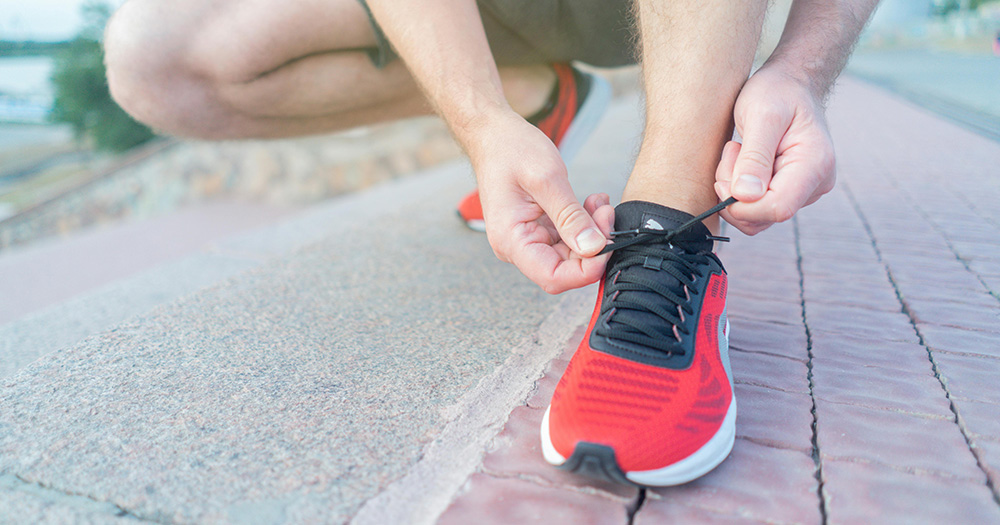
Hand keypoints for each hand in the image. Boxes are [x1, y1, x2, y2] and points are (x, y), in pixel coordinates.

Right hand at [463, 110, 613, 293]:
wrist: (494, 134)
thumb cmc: (511, 150)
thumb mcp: (547, 179)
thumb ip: (571, 217)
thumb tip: (595, 248)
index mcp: (511, 241)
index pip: (553, 277)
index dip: (586, 269)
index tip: (608, 243)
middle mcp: (517, 247)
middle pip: (565, 268)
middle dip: (593, 245)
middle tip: (606, 213)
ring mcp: (527, 239)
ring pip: (570, 255)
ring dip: (591, 232)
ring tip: (599, 203)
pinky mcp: (538, 229)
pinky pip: (567, 239)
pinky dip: (584, 224)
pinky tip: (591, 203)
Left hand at [714, 64, 835, 234]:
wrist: (790, 84)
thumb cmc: (777, 92)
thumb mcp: (761, 115)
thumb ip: (754, 158)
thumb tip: (745, 197)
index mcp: (815, 165)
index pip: (777, 208)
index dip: (742, 204)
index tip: (724, 178)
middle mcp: (815, 184)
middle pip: (764, 216)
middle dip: (734, 193)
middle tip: (732, 153)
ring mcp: (804, 190)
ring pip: (757, 216)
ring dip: (735, 191)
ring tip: (738, 152)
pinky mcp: (789, 191)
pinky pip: (757, 208)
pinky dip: (740, 190)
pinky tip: (742, 162)